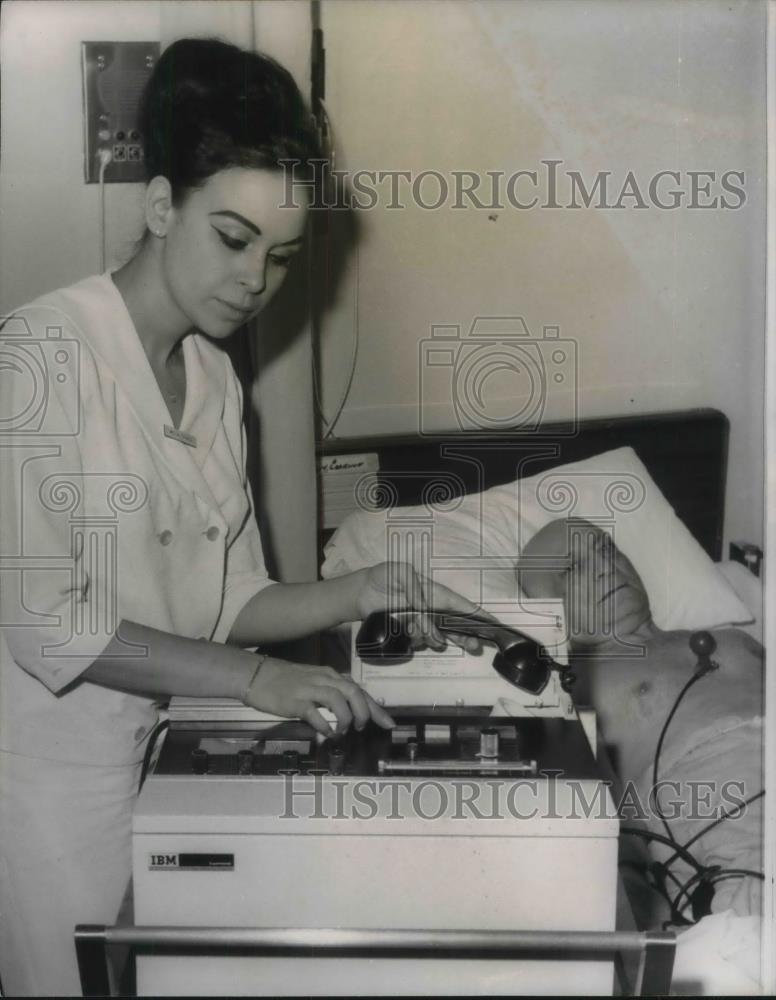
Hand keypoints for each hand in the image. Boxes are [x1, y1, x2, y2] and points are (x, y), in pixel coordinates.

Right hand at [245, 658, 393, 736]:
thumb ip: (330, 692)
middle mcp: (323, 680)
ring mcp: (309, 689)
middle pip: (354, 693)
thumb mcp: (313, 681)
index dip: (376, 708)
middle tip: (362, 728)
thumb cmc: (285, 680)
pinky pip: (315, 714)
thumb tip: (348, 710)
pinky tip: (327, 734)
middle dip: (364, 713)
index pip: (359, 690)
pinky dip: (325, 725)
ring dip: (346, 719)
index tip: (389, 723)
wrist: (257, 675)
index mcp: (330, 675)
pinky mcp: (295, 701)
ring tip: (343, 731)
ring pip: (339, 700)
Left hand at [355, 561, 492, 653]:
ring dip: (433, 637)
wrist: (358, 594)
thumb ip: (413, 587)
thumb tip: (425, 606)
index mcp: (432, 592)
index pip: (458, 604)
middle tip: (472, 646)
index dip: (476, 613)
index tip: (492, 623)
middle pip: (455, 625)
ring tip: (416, 628)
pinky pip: (420, 640)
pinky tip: (408, 631)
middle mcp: (430, 608)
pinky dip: (417, 639)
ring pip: (438, 635)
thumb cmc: (380, 577)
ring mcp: (420, 621)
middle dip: (465, 636)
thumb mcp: (397, 572)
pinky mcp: (408, 631)